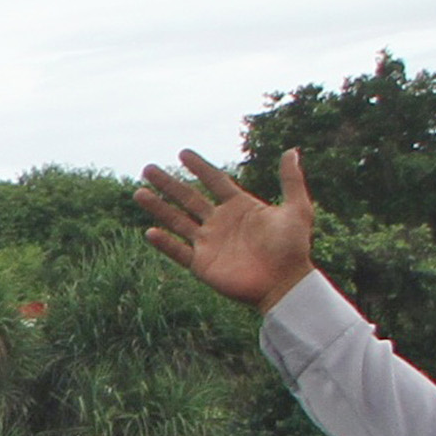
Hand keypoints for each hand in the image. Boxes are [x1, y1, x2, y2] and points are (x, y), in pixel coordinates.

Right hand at [136, 147, 318, 312]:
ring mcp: (209, 243)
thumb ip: (291, 181)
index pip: (215, 182)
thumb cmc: (293, 248)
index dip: (199, 168)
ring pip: (177, 221)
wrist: (284, 283)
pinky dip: (164, 243)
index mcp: (240, 207)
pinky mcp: (202, 264)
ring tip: (138, 192)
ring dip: (158, 208)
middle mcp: (220, 222)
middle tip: (148, 168)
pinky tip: (149, 232)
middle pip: (188, 198)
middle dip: (168, 183)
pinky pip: (178, 251)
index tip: (182, 153)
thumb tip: (292, 151)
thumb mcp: (297, 209)